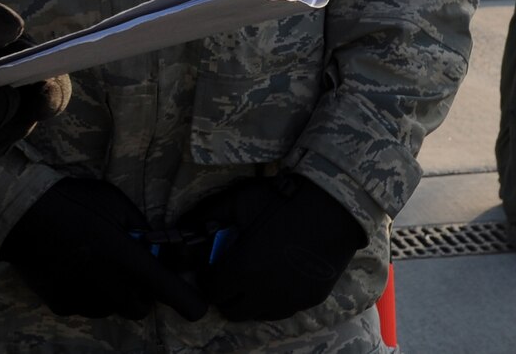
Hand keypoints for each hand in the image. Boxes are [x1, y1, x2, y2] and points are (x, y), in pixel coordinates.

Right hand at [0, 177, 207, 320]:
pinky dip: (88, 294)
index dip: (190, 302)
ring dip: (114, 294)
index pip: (173, 295)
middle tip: (131, 269)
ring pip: (113, 309)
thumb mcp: (113, 201)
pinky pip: (86, 307)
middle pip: (142, 308)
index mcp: (126, 258)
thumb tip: (158, 245)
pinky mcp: (62, 305)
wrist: (18, 213)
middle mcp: (108, 286)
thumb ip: (140, 226)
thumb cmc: (70, 201)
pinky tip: (74, 269)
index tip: (194, 303)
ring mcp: (84, 299)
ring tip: (96, 265)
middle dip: (144, 293)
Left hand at [180, 173, 366, 321]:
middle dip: (225, 295)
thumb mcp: (238, 201)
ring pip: (258, 314)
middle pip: (232, 311)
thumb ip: (207, 215)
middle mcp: (264, 293)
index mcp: (241, 271)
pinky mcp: (310, 299)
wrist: (332, 206)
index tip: (211, 268)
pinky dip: (274, 298)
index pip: (212, 293)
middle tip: (229, 275)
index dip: (207, 280)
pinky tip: (277, 275)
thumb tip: (183, 224)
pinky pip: (284, 308)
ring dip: (249, 300)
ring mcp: (289, 300)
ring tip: (254, 274)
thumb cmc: (281, 201)